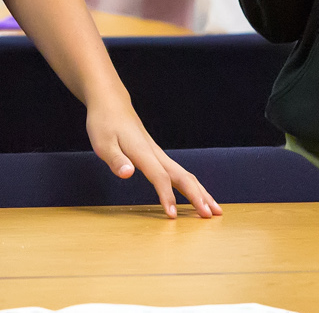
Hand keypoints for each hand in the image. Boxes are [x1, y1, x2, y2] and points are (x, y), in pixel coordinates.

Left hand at [86, 90, 221, 217]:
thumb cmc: (104, 123)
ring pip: (185, 175)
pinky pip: (180, 173)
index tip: (173, 215)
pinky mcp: (157, 155)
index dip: (166, 196)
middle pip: (182, 176)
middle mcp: (155, 154)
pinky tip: (198, 196)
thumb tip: (128, 174)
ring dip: (201, 192)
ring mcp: (158, 154)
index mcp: (142, 153)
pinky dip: (193, 186)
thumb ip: (115, 160)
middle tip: (211, 216)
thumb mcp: (102, 143)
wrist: (111, 103)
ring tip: (216, 210)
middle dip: (197, 196)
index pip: (159, 177)